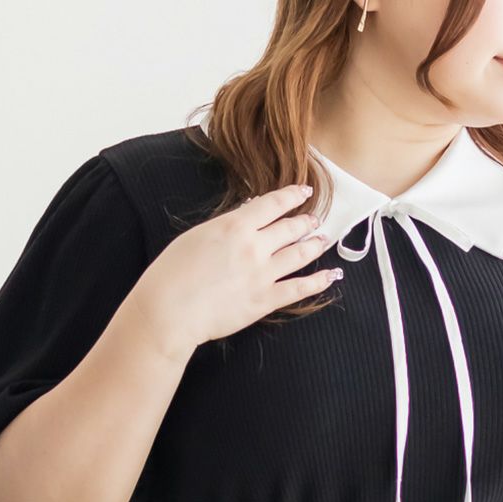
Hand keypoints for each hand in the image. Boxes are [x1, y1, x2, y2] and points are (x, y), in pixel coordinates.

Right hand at [129, 182, 339, 360]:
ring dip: (314, 246)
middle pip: (290, 228)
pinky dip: (319, 281)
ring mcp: (263, 274)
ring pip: (299, 254)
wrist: (171, 309)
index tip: (303, 191)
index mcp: (235, 226)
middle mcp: (254, 246)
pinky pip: (300, 289)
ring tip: (324, 240)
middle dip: (305, 222)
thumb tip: (246, 218)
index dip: (291, 196)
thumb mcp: (197, 236)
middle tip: (315, 220)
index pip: (272, 204)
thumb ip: (226, 227)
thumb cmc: (173, 272)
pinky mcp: (266, 301)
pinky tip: (331, 276)